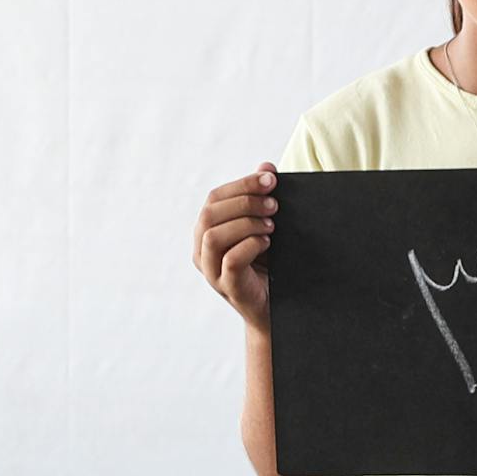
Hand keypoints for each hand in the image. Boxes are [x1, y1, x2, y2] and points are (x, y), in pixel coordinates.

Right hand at [193, 166, 280, 325]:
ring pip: (213, 236)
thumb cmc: (267, 265)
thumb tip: (266, 167)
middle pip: (210, 214)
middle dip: (244, 202)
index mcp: (206, 231)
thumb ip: (261, 198)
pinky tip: (268, 243)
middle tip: (274, 204)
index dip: (242, 184)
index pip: (214, 198)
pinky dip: (250, 245)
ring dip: (246, 224)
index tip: (271, 179)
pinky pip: (230, 260)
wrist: (275, 308)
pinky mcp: (227, 287)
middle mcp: (201, 250)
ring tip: (272, 226)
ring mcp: (211, 271)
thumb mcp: (265, 227)